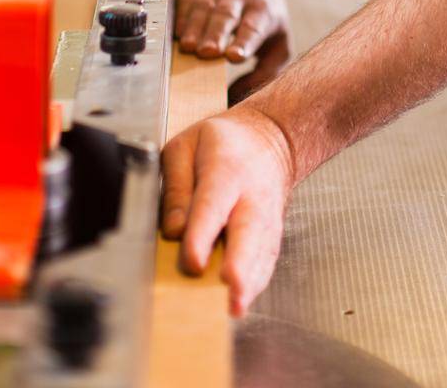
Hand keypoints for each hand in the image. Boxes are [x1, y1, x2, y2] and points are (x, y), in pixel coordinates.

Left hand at [160, 107, 293, 314]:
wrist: (271, 138)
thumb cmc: (223, 144)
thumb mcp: (186, 145)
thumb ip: (176, 186)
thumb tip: (173, 229)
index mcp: (226, 168)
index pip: (213, 204)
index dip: (202, 234)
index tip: (194, 262)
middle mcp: (252, 195)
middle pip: (248, 230)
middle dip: (239, 262)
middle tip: (230, 288)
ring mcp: (267, 215)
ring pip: (261, 250)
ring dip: (251, 280)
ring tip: (235, 307)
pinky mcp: (272, 232)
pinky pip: (267, 260)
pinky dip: (257, 282)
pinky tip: (242, 302)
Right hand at [175, 0, 290, 102]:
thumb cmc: (265, 15)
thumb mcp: (279, 41)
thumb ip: (265, 72)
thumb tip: (238, 99)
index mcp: (263, 11)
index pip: (254, 27)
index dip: (244, 42)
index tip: (235, 57)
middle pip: (226, 16)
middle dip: (216, 34)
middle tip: (207, 53)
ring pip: (203, 8)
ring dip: (194, 28)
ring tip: (187, 48)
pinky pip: (184, 0)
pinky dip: (179, 16)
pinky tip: (175, 33)